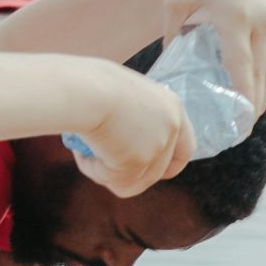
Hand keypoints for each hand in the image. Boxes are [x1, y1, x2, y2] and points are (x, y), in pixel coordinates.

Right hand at [71, 64, 193, 197]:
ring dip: (107, 173)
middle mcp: (171, 127)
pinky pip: (113, 181)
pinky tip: (80, 153)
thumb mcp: (123, 97)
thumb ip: (134, 119)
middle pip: (157, 172)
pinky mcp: (137, 162)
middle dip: (129, 174)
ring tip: (83, 154)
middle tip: (102, 163)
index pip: (185, 149)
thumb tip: (122, 139)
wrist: (83, 88)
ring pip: (133, 182)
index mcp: (172, 106)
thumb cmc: (90, 83)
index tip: (145, 169)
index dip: (167, 165)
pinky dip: (94, 170)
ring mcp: (157, 146)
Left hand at [165, 0, 265, 116]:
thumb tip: (171, 79)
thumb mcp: (174, 6)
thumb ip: (173, 41)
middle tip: (238, 132)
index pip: (242, 65)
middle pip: (260, 75)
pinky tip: (255, 100)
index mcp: (233, 17)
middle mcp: (260, 20)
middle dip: (252, 107)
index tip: (239, 124)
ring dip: (262, 98)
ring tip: (245, 122)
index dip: (244, 97)